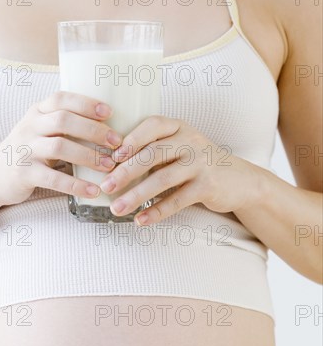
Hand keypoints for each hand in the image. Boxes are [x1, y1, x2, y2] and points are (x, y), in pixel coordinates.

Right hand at [0, 91, 121, 207]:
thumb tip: (106, 124)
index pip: (61, 99)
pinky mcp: (24, 174)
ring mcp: (25, 150)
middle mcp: (29, 127)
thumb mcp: (39, 131)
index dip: (86, 103)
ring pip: (60, 147)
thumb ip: (62, 124)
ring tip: (109, 166)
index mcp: (36, 113)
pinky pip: (53, 178)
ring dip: (89, 156)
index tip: (109, 112)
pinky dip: (76, 185)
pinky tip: (93, 191)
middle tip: (117, 142)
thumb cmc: (27, 152)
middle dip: (94, 130)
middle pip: (64, 120)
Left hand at [100, 116, 262, 224]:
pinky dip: (157, 212)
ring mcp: (201, 163)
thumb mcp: (179, 150)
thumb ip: (153, 152)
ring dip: (136, 195)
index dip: (131, 139)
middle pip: (153, 154)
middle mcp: (191, 141)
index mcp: (179, 128)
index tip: (112, 157)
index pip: (152, 125)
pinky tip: (140, 220)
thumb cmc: (198, 165)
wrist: (240, 181)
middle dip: (126, 172)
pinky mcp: (208, 186)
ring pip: (162, 179)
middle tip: (105, 186)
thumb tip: (113, 169)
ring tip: (116, 208)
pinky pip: (177, 200)